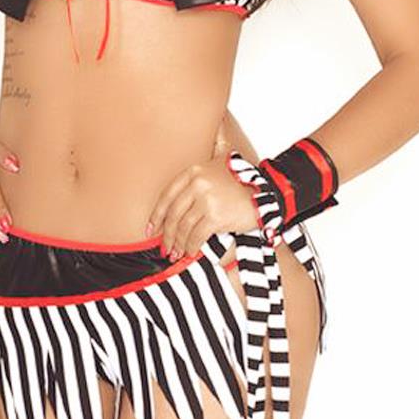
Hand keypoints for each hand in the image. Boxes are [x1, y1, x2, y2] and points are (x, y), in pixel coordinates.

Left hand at [145, 155, 260, 259]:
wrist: (267, 192)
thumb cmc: (242, 182)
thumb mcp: (219, 164)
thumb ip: (200, 166)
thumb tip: (184, 179)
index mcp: (193, 172)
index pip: (166, 196)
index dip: (156, 215)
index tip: (150, 229)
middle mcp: (197, 184)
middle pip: (173, 214)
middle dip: (166, 235)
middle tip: (164, 248)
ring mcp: (206, 200)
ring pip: (183, 227)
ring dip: (177, 244)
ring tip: (176, 254)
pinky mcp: (215, 216)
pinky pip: (196, 236)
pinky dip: (191, 247)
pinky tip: (190, 252)